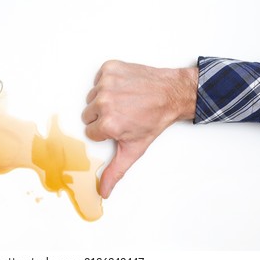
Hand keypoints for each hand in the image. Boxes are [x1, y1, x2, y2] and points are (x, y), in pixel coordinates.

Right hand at [82, 60, 197, 197]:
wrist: (171, 93)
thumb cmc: (154, 120)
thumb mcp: (134, 149)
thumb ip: (115, 171)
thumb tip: (103, 191)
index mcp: (108, 124)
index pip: (90, 132)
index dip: (105, 131)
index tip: (119, 125)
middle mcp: (104, 103)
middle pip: (88, 115)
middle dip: (103, 116)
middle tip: (123, 113)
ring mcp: (106, 83)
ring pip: (91, 97)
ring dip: (105, 99)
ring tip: (125, 100)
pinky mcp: (109, 68)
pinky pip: (98, 78)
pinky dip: (108, 82)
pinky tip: (123, 87)